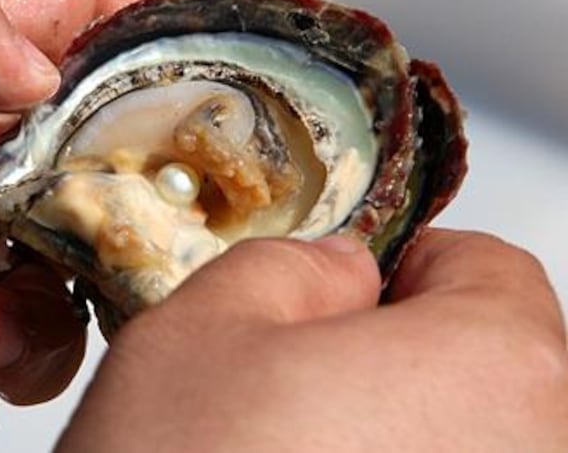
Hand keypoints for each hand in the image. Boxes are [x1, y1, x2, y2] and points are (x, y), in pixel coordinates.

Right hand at [58, 229, 567, 451]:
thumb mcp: (207, 327)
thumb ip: (292, 266)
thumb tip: (341, 272)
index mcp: (494, 370)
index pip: (490, 273)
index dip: (408, 266)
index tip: (351, 288)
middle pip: (485, 371)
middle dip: (396, 357)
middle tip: (297, 378)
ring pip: (460, 444)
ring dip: (389, 437)